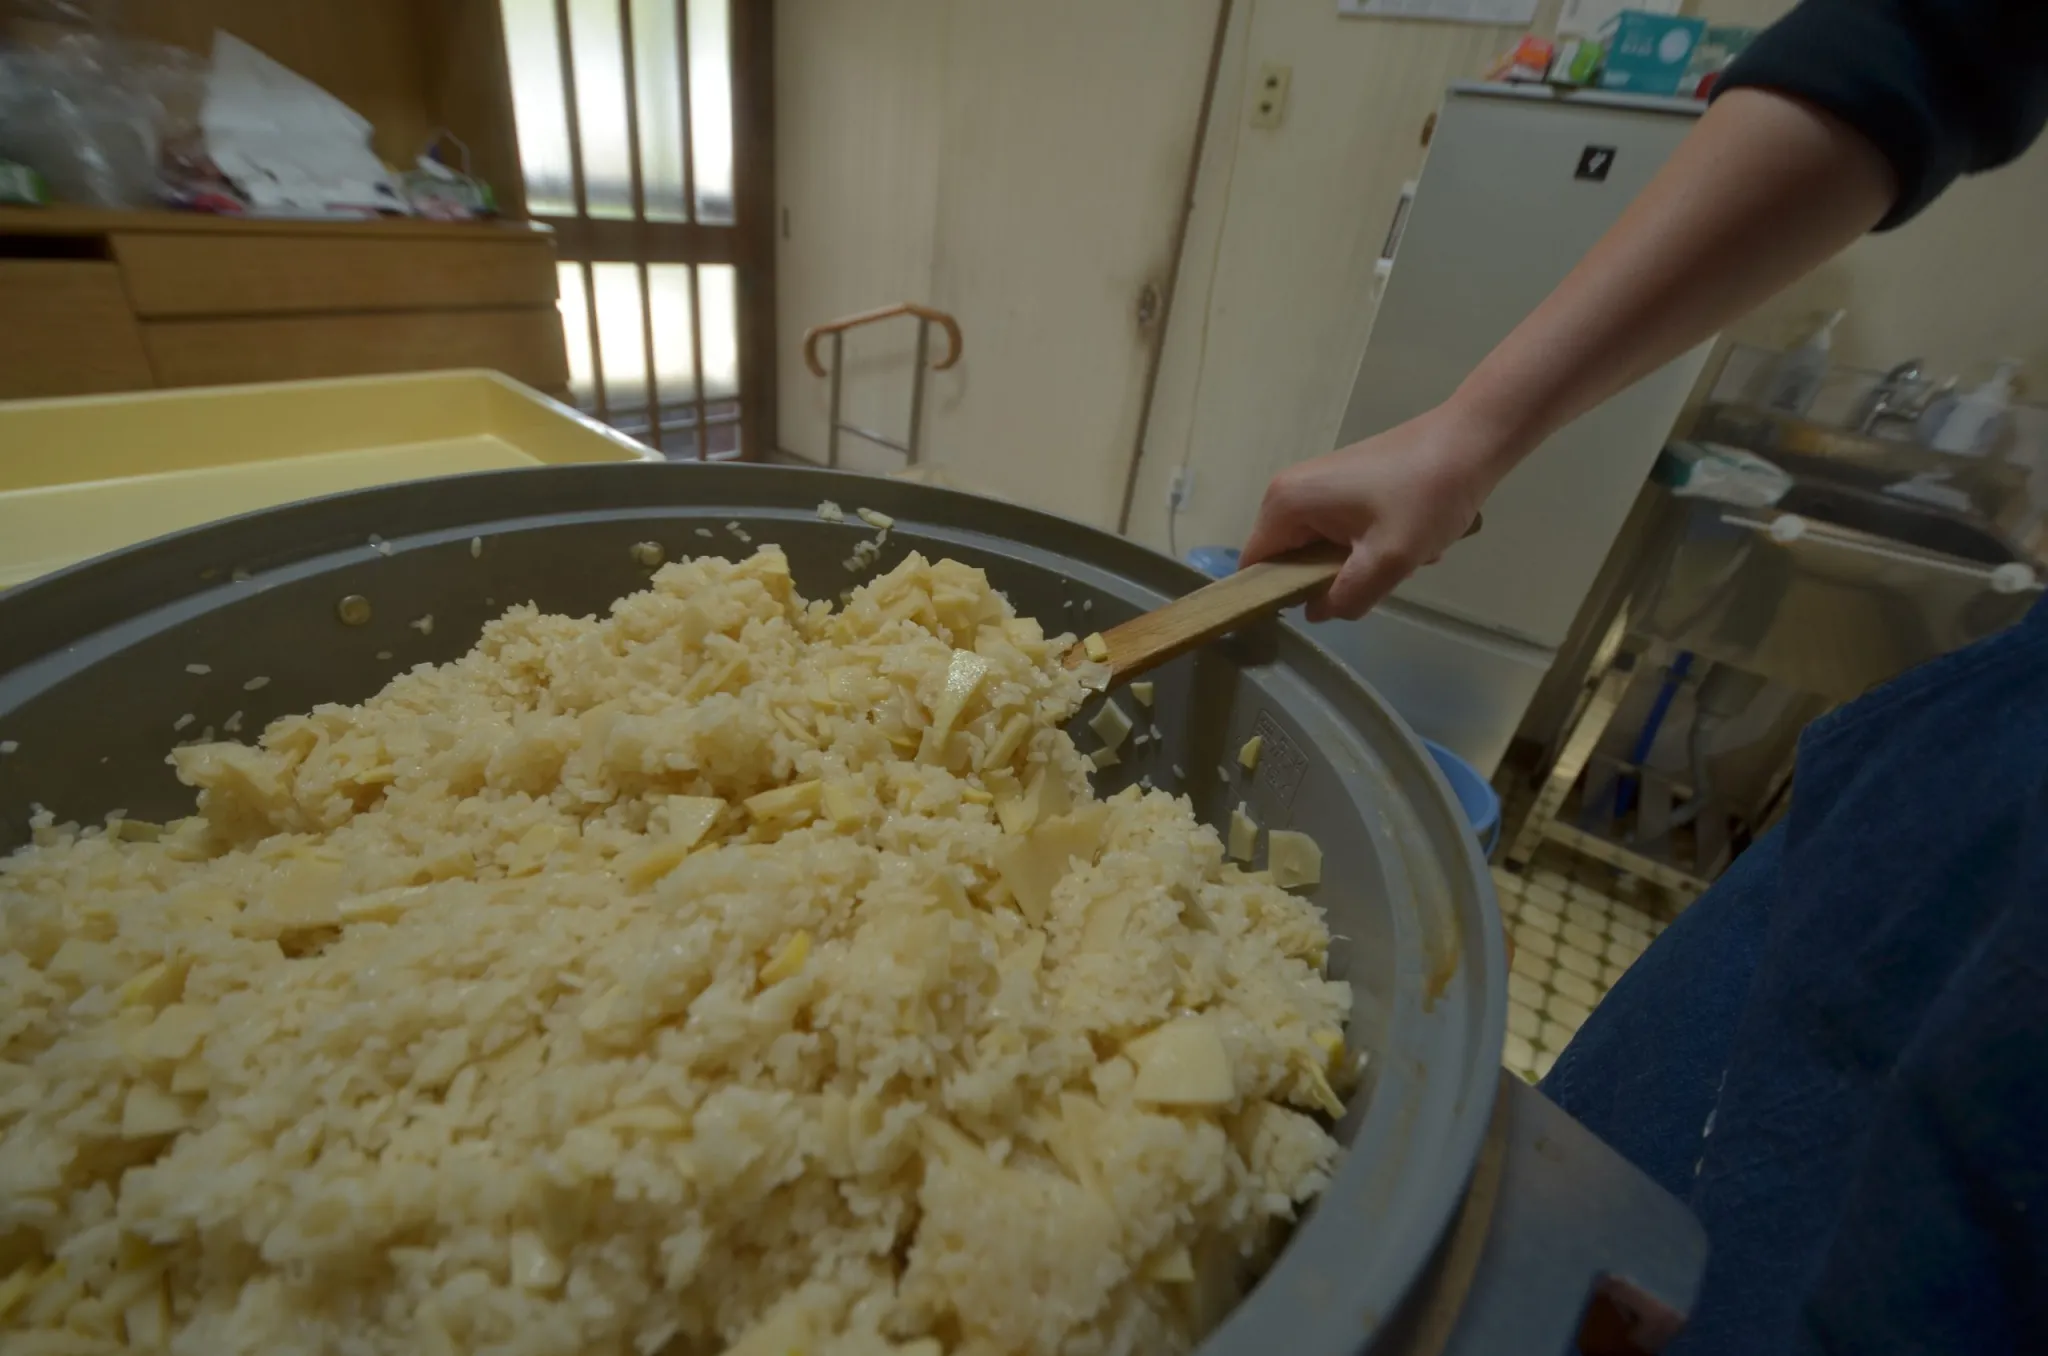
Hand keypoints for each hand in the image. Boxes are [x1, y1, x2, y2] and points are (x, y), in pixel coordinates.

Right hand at [1241, 405, 1500, 621]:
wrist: (1470, 442)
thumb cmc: (1426, 496)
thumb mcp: (1387, 560)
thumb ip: (1345, 597)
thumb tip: (1315, 611)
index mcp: (1286, 504)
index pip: (1255, 567)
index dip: (1273, 597)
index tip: (1315, 612)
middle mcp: (1290, 491)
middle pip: (1289, 560)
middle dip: (1329, 578)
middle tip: (1374, 576)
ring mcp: (1317, 485)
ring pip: (1320, 549)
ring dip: (1357, 564)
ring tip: (1398, 555)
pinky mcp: (1342, 484)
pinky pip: (1340, 532)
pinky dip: (1369, 544)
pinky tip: (1406, 538)